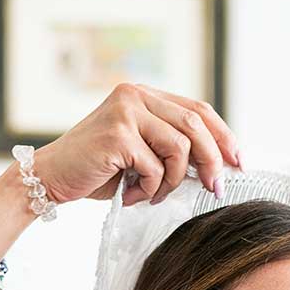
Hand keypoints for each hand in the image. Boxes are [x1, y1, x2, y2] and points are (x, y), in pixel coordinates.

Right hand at [32, 83, 242, 207]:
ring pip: (179, 147)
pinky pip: (155, 167)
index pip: (197, 108)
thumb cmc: (96, 171)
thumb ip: (170, 147)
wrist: (51, 178)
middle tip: (216, 188)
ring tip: (152, 193)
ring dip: (173, 181)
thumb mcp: (140, 153)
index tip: (238, 162)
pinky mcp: (118, 134)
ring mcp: (126, 111)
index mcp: (144, 95)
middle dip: (212, 161)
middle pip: (195, 124)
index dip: (223, 135)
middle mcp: (135, 95)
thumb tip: (217, 165)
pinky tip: (131, 194)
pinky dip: (149, 189)